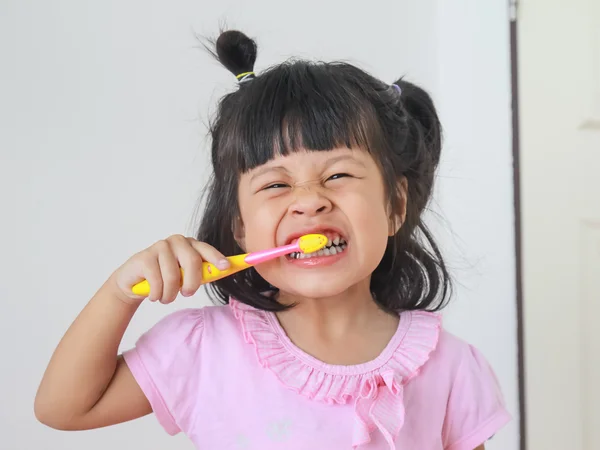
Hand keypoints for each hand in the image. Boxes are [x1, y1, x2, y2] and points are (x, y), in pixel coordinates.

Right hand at [111, 235, 229, 304]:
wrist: (134, 282)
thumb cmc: (165, 278)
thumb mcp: (186, 276)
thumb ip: (202, 273)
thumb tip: (221, 272)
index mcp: (190, 245)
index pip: (206, 249)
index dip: (216, 258)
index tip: (225, 267)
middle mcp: (177, 242)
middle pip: (193, 262)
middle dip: (192, 283)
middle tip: (186, 293)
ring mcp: (160, 247)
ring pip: (173, 277)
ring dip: (170, 294)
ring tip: (165, 297)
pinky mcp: (145, 257)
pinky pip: (157, 282)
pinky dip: (156, 295)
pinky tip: (153, 294)